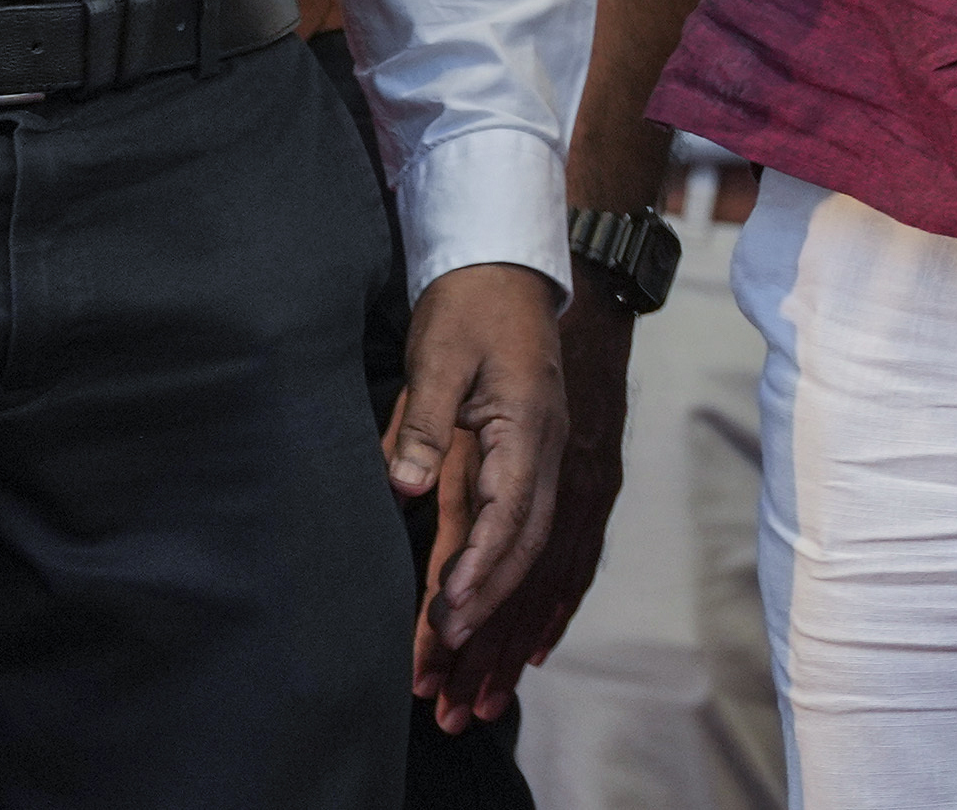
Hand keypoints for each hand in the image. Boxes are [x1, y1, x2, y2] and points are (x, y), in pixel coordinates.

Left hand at [385, 259, 569, 660]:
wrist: (510, 273)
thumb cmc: (470, 309)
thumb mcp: (439, 356)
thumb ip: (421, 424)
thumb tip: (402, 488)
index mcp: (528, 424)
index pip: (508, 511)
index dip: (478, 566)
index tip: (444, 612)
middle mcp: (550, 451)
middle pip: (528, 547)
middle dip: (488, 613)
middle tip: (442, 667)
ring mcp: (554, 460)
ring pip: (538, 555)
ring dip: (507, 620)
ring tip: (474, 682)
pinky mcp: (542, 466)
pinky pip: (547, 543)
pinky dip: (535, 598)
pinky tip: (524, 644)